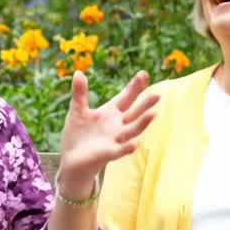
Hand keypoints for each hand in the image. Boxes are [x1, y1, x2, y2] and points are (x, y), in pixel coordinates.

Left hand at [56, 70, 158, 193]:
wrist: (72, 158)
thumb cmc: (77, 133)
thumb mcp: (77, 110)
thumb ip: (79, 92)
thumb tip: (78, 71)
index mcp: (111, 111)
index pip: (126, 96)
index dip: (135, 86)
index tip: (144, 74)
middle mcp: (118, 124)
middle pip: (134, 112)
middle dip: (145, 104)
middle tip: (157, 94)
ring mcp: (115, 139)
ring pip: (132, 130)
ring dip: (142, 123)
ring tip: (153, 114)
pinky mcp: (108, 154)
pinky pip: (120, 151)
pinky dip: (127, 147)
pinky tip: (134, 144)